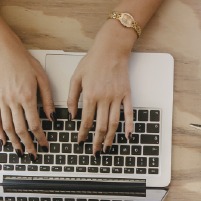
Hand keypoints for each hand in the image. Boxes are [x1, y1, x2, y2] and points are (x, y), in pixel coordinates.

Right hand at [0, 42, 53, 156]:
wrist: (5, 53)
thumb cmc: (25, 63)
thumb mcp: (42, 79)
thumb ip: (48, 100)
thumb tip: (52, 117)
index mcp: (27, 96)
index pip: (35, 124)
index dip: (40, 137)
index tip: (44, 144)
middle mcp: (13, 101)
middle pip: (21, 130)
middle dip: (28, 144)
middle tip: (33, 154)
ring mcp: (2, 101)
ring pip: (8, 128)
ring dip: (14, 142)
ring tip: (20, 151)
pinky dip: (0, 132)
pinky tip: (4, 140)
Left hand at [69, 21, 135, 150]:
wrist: (111, 49)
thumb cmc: (92, 61)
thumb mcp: (76, 78)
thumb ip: (71, 98)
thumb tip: (72, 115)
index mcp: (90, 95)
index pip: (86, 120)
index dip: (83, 133)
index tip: (81, 141)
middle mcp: (104, 98)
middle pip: (101, 126)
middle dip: (96, 141)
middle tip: (94, 151)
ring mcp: (117, 97)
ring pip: (114, 123)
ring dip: (110, 138)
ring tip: (107, 147)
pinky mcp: (127, 95)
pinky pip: (129, 113)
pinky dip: (129, 126)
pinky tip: (127, 136)